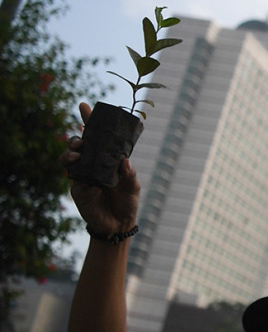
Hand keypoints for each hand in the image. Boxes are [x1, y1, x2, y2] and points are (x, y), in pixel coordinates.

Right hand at [63, 103, 139, 234]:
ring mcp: (83, 176)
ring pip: (69, 158)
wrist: (118, 225)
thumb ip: (129, 174)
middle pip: (78, 145)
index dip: (89, 121)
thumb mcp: (133, 187)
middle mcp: (92, 165)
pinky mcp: (77, 189)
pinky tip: (85, 178)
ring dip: (70, 154)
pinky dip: (76, 175)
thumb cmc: (127, 203)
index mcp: (107, 160)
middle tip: (80, 141)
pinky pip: (72, 178)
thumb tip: (124, 161)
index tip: (84, 106)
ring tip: (77, 155)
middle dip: (75, 139)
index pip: (97, 138)